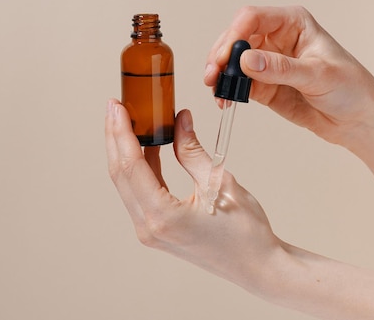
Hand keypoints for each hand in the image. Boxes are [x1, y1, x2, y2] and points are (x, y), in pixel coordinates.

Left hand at [104, 99, 281, 286]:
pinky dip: (142, 168)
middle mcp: (149, 227)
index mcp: (162, 216)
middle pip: (121, 174)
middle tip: (115, 107)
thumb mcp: (219, 182)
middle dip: (116, 137)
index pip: (130, 165)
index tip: (116, 106)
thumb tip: (179, 119)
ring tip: (129, 122)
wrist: (258, 266)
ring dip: (126, 152)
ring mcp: (150, 231)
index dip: (121, 132)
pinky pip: (141, 193)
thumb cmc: (246, 232)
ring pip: (128, 183)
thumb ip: (192, 150)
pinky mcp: (158, 230)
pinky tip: (149, 147)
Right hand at [204, 6, 373, 144]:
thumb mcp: (318, 75)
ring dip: (221, 74)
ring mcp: (269, 62)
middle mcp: (277, 39)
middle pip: (236, 37)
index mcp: (293, 23)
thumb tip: (245, 59)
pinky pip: (239, 83)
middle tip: (213, 76)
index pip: (252, 18)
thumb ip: (280, 68)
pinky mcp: (264, 85)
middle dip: (221, 55)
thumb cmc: (351, 89)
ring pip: (233, 61)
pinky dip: (228, 90)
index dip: (234, 35)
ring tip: (217, 91)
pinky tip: (225, 100)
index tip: (226, 57)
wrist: (359, 120)